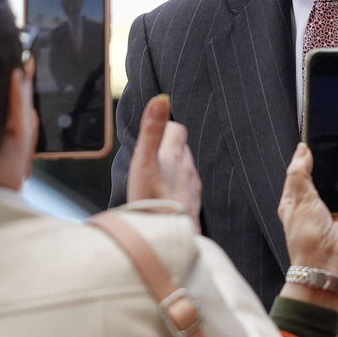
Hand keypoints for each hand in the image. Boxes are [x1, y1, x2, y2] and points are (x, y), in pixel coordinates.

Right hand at [127, 94, 201, 222]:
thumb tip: (162, 98)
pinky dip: (176, 190)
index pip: (177, 129)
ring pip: (185, 171)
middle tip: (151, 157)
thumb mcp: (144, 161)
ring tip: (156, 178)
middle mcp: (189, 170)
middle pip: (181, 150)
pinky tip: (165, 199)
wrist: (169, 238)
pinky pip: (185, 192)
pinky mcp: (193, 209)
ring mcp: (193, 190)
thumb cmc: (152, 200)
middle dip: (168, 149)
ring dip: (173, 170)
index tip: (152, 134)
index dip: (165, 128)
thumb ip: (152, 130)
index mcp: (176, 155)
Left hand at [275, 142, 337, 279]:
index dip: (308, 156)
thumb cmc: (307, 238)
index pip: (301, 171)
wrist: (327, 265)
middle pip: (326, 175)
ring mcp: (336, 209)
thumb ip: (299, 173)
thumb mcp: (298, 200)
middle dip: (333, 161)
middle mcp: (316, 202)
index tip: (317, 137)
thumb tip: (302, 150)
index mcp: (297, 198)